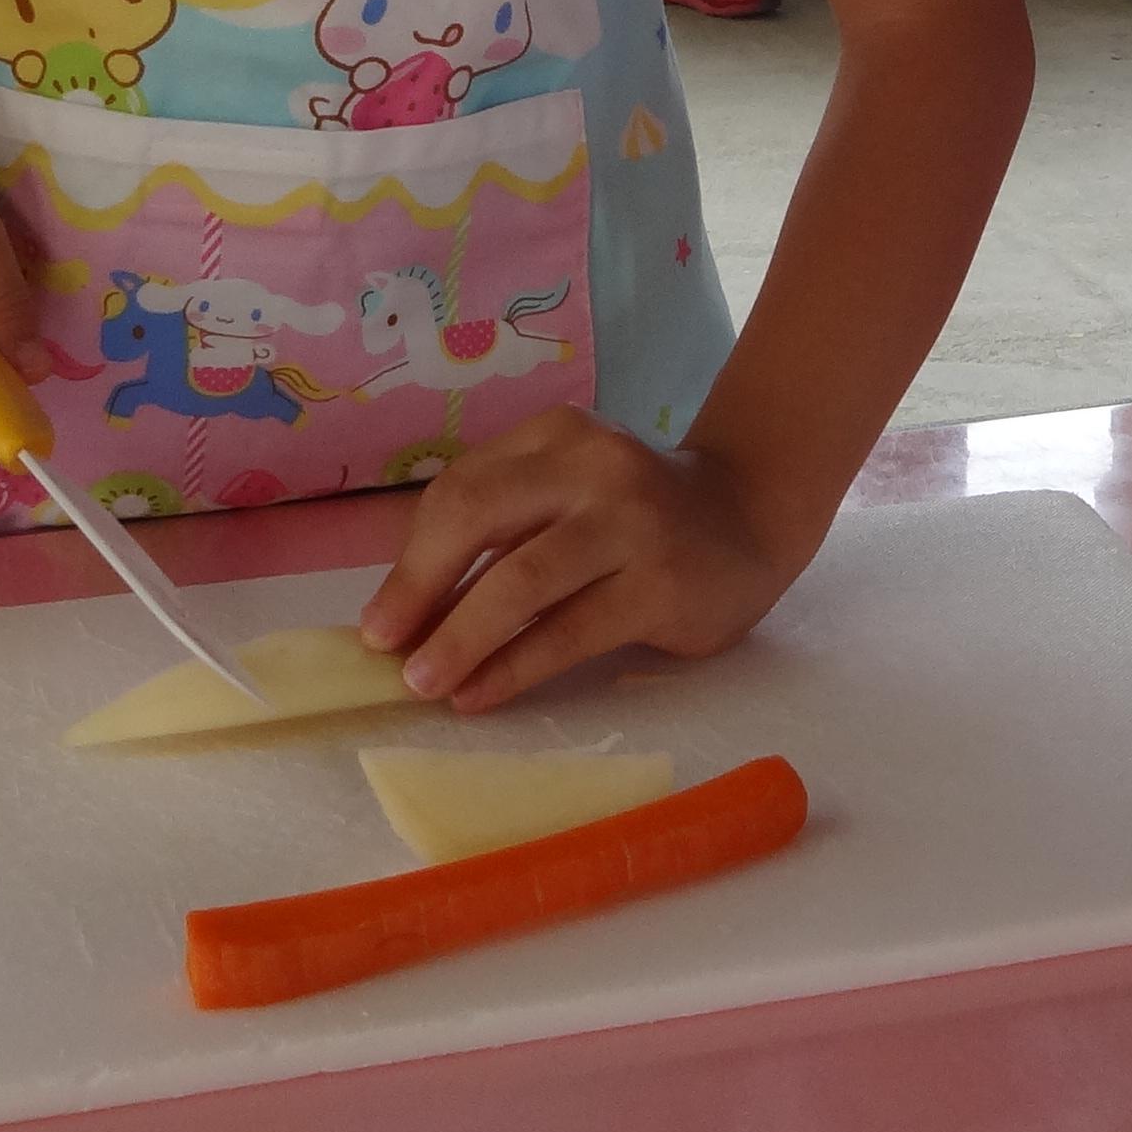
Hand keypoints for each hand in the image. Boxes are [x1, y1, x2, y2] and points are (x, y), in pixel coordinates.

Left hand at [359, 407, 799, 710]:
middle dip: (420, 589)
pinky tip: (479, 695)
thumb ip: (502, 532)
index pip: (462, 490)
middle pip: (478, 517)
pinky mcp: (661, 584)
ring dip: (460, 638)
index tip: (382, 620)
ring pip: (520, 582)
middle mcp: (594, 466)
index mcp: (558, 436)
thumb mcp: (568, 495)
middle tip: (386, 649)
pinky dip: (513, 668)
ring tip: (423, 683)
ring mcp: (632, 523)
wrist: (750, 520)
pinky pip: (569, 632)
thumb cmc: (635, 518)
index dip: (411, 559)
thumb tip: (406, 609)